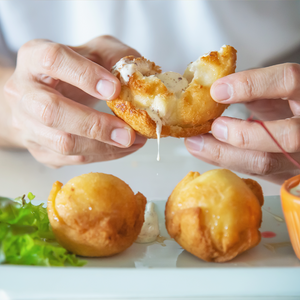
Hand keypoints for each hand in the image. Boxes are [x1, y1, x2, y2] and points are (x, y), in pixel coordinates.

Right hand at [4, 36, 145, 167]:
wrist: (44, 95)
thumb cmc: (73, 71)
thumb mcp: (95, 53)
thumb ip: (116, 58)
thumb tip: (138, 81)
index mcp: (34, 57)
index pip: (53, 60)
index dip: (85, 75)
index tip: (115, 89)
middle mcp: (23, 92)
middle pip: (51, 111)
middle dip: (94, 125)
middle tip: (128, 133)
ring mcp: (27, 125)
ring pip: (62, 143)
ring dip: (103, 147)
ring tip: (134, 141)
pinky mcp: (40, 149)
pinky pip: (72, 159)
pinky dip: (102, 156)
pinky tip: (122, 148)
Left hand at [185, 63, 299, 183]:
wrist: (298, 138)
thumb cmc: (285, 110)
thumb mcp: (275, 94)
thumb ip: (254, 89)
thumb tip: (216, 90)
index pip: (289, 82)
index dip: (251, 84)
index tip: (217, 90)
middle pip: (287, 135)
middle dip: (242, 133)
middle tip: (213, 127)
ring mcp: (298, 158)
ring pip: (265, 162)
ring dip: (224, 153)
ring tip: (196, 144)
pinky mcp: (283, 175)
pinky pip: (251, 173)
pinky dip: (223, 162)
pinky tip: (204, 153)